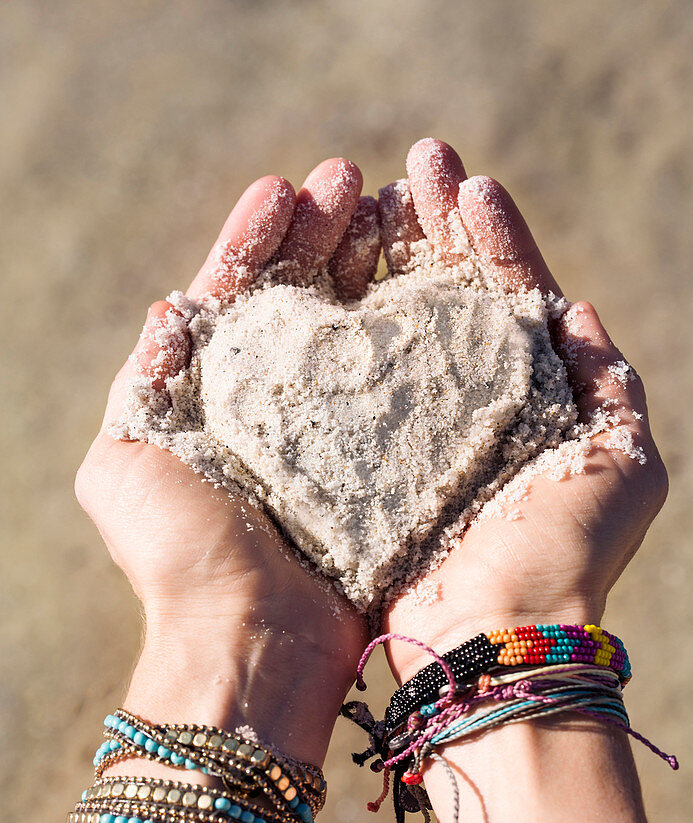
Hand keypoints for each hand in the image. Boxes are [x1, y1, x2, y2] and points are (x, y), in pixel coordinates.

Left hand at [75, 162, 378, 759]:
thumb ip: (149, 381)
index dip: (261, 240)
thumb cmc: (182, 559)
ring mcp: (342, 436)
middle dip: (327, 234)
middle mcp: (282, 413)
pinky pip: (411, 382)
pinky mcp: (393, 463)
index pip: (238, 297)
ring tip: (396, 200)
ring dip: (375, 262)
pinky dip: (422, 328)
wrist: (254, 642)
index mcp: (217, 401)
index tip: (288, 190)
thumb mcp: (125, 465)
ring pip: (361, 328)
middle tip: (355, 179)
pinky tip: (438, 280)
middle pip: (306, 301)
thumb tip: (173, 310)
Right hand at [382, 138, 667, 679]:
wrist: (492, 635)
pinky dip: (328, 325)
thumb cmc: (567, 554)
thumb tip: (577, 308)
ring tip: (360, 193)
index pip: (509, 297)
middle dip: (432, 227)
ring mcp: (407, 430)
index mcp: (527, 397)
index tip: (466, 182)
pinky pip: (337, 379)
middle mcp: (464, 406)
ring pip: (390, 325)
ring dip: (379, 258)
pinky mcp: (355, 458)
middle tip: (414, 161)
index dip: (492, 238)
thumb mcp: (623, 461)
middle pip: (446, 297)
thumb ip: (606, 381)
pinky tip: (312, 273)